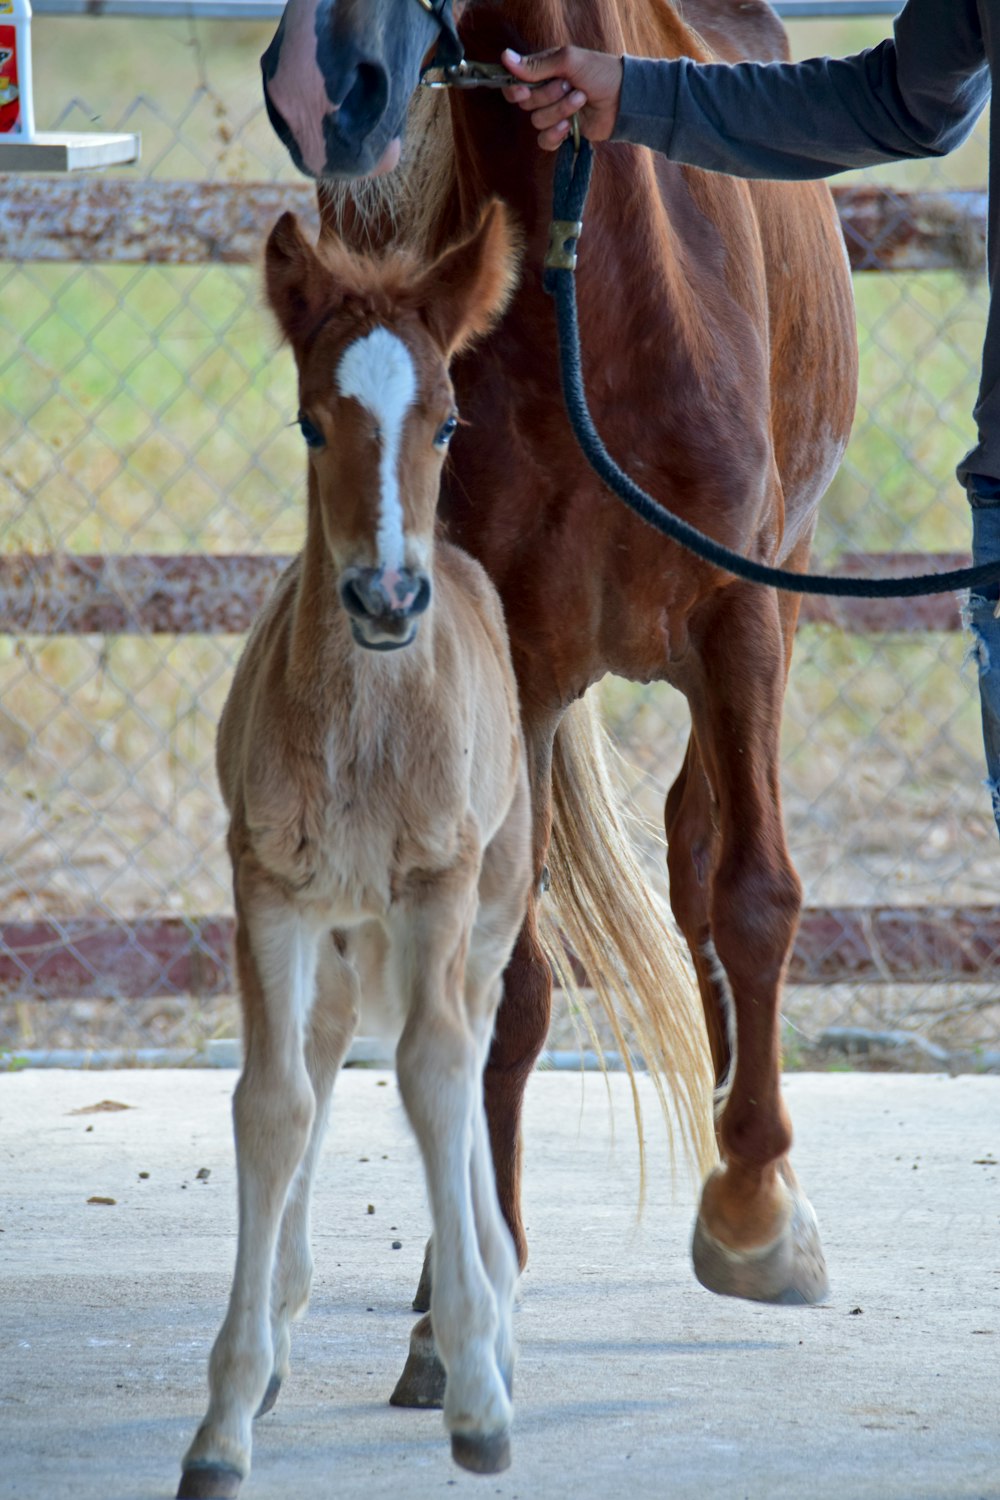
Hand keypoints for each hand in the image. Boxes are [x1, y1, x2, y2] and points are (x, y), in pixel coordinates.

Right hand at [501, 46, 623, 150]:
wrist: (623, 98)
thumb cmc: (599, 72)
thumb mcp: (568, 61)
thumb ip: (536, 65)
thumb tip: (504, 58)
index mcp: (542, 73)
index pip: (514, 84)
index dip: (514, 89)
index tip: (523, 89)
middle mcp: (544, 93)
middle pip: (527, 104)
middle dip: (548, 96)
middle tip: (569, 86)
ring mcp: (553, 114)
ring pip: (537, 122)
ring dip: (559, 111)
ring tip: (580, 99)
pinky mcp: (561, 133)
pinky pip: (544, 141)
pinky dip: (555, 134)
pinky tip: (569, 126)